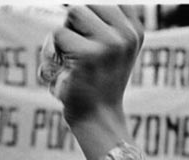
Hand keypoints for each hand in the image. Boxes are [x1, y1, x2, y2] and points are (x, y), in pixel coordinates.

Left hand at [46, 5, 144, 124]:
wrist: (96, 118)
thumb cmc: (97, 84)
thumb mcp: (113, 50)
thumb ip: (106, 25)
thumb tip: (76, 8)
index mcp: (135, 31)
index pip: (107, 2)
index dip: (90, 19)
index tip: (90, 43)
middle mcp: (126, 35)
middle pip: (88, 4)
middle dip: (76, 24)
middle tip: (78, 52)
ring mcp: (109, 44)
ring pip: (74, 12)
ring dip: (65, 33)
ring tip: (71, 58)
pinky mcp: (88, 55)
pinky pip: (58, 33)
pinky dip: (53, 50)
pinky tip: (65, 68)